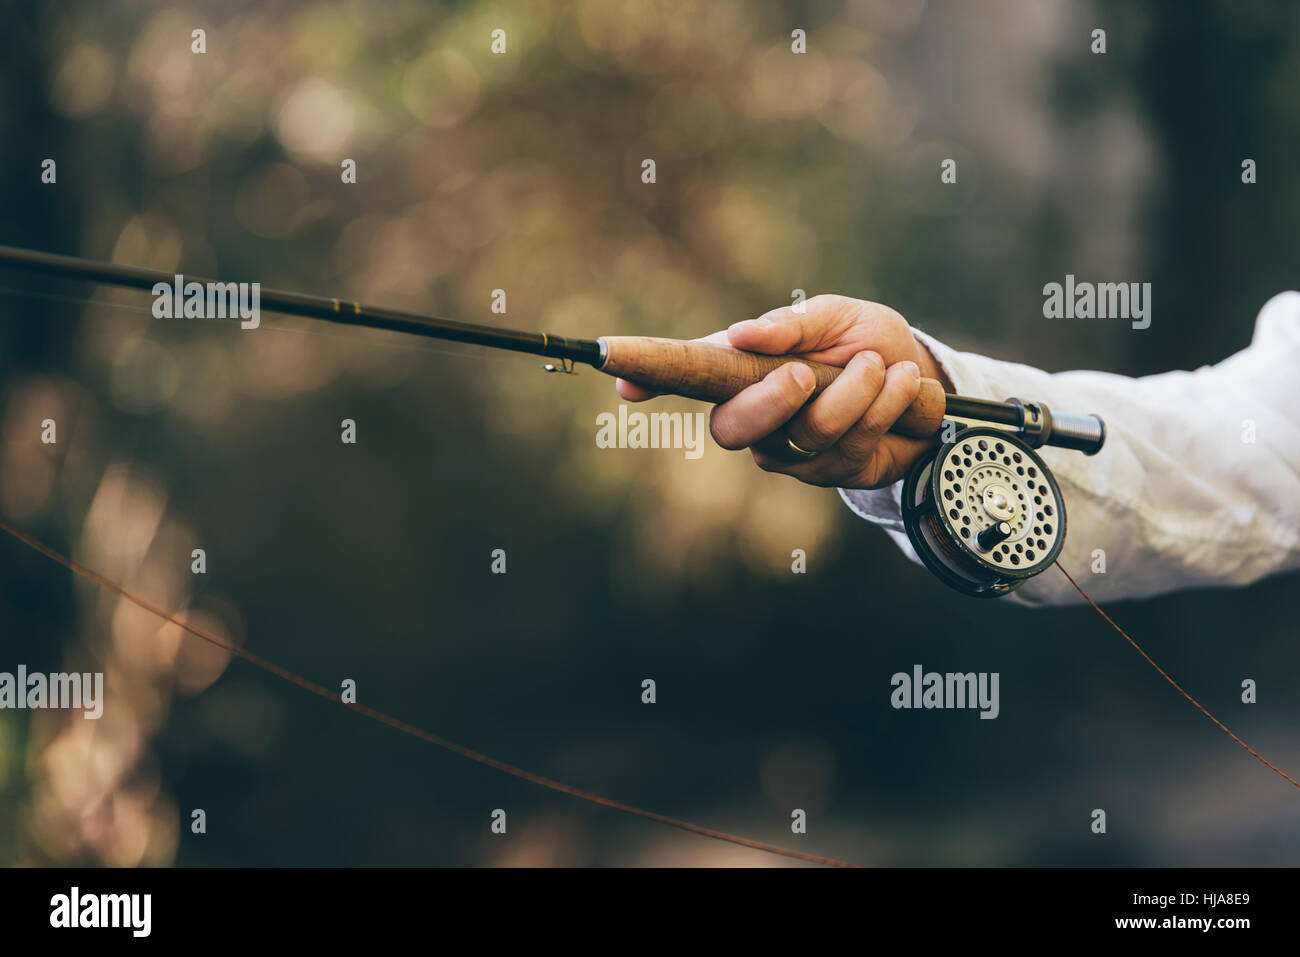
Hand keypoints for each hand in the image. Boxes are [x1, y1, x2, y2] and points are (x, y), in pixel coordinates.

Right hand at [615, 295, 952, 488]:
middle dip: (770, 402)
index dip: (650, 375)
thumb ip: (792, 324)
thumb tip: (744, 334)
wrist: (923, 379)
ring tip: (882, 365)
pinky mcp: (829, 472)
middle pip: (732, 429)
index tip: (619, 375)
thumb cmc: (864, 340)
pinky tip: (902, 387)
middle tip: (804, 373)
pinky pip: (849, 449)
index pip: (688, 374)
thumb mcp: (834, 316)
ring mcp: (789, 450)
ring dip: (855, 394)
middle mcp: (754, 416)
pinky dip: (884, 410)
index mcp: (742, 368)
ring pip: (806, 434)